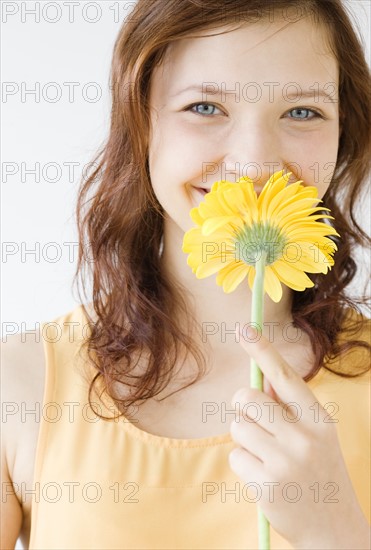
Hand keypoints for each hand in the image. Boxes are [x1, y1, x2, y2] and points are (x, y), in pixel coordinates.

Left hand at [228, 326, 369, 549]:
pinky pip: (235, 457)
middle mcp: (303, 437)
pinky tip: (264, 477)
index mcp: (318, 419)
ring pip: (237, 427)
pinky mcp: (266, 485)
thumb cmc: (318, 471)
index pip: (285, 376)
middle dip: (243, 407)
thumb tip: (257, 383)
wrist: (334, 528)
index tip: (243, 327)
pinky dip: (244, 464)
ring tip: (265, 455)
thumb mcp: (316, 436)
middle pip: (247, 398)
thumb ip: (288, 408)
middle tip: (256, 423)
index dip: (262, 350)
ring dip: (244, 438)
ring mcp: (284, 462)